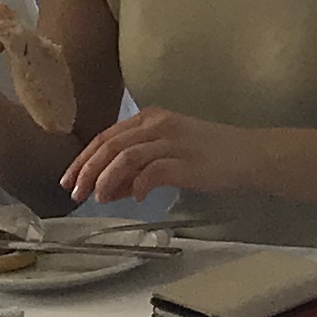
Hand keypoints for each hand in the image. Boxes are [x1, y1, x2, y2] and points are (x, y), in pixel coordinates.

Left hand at [65, 106, 261, 205]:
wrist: (249, 155)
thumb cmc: (208, 155)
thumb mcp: (166, 152)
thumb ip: (135, 167)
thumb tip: (104, 188)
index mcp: (150, 117)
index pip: (105, 136)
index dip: (82, 159)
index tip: (67, 180)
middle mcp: (158, 124)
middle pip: (110, 145)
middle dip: (87, 171)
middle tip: (75, 194)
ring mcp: (173, 141)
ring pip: (126, 156)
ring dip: (106, 179)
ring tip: (98, 198)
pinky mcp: (187, 161)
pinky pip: (153, 172)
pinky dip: (138, 185)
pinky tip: (135, 198)